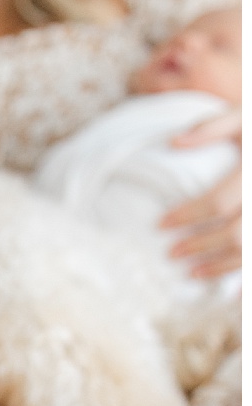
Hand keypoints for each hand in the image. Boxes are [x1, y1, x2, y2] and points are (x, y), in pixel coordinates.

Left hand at [162, 110, 240, 277]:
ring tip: (193, 272)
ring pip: (251, 251)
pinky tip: (229, 286)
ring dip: (222, 266)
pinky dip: (246, 275)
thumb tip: (173, 142)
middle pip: (234, 233)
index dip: (187, 216)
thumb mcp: (244, 119)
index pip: (218, 203)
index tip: (161, 224)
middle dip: (200, 245)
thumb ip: (211, 127)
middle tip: (171, 253)